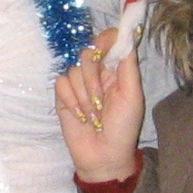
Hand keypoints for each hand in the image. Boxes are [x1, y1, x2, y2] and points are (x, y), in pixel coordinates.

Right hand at [54, 32, 143, 182]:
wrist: (103, 157)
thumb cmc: (123, 128)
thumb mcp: (132, 96)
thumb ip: (128, 65)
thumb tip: (126, 35)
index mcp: (117, 70)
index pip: (109, 40)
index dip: (106, 42)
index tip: (105, 54)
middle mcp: (98, 72)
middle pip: (88, 54)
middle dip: (93, 79)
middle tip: (101, 102)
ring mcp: (79, 84)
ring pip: (73, 70)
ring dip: (84, 96)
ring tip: (93, 116)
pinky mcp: (63, 96)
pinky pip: (61, 83)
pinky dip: (70, 100)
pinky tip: (79, 115)